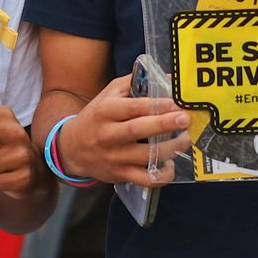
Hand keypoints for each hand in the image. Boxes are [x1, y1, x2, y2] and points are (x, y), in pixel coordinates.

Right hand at [54, 74, 191, 186]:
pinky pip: (145, 179)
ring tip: (185, 139)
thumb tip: (167, 77)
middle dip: (164, 124)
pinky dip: (162, 175)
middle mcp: (108, 134)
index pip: (132, 107)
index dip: (155, 105)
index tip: (175, 103)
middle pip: (138, 130)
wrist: (71, 148)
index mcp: (106, 111)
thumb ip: (134, 83)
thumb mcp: (109, 94)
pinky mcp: (120, 174)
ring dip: (170, 148)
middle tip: (185, 119)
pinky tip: (170, 164)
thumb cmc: (96, 117)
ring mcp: (114, 157)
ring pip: (146, 156)